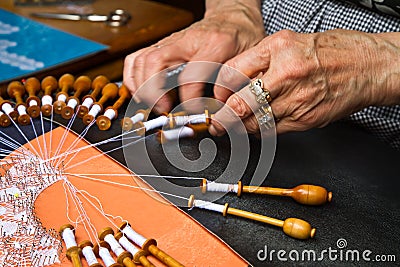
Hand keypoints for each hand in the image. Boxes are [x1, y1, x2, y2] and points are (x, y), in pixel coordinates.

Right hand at [123, 0, 264, 112]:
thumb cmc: (240, 38)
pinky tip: (141, 94)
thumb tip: (223, 114)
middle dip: (154, 93)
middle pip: (155, 63)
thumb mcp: (247, 61)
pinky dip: (133, 79)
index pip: (192, 75)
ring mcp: (170, 41)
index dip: (189, 100)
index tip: (193, 113)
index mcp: (215, 44)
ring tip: (154, 107)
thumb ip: (235, 85)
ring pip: (141, 61)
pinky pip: (136, 59)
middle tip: (164, 112)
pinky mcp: (161, 46)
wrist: (232, 17)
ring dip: (141, 88)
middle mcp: (187, 40)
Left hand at [210, 29, 399, 135]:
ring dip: (239, 127)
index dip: (219, 91)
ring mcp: (297, 100)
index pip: (232, 73)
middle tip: (215, 122)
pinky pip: (273, 131)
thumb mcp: (288, 42)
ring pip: (254, 122)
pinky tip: (256, 126)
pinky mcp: (306, 120)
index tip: (217, 98)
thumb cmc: (329, 52)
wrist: (368, 66)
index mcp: (278, 49)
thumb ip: (258, 60)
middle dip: (222, 117)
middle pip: (240, 104)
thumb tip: (231, 82)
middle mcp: (286, 74)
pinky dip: (260, 131)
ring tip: (232, 126)